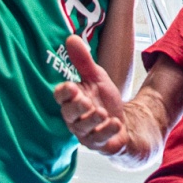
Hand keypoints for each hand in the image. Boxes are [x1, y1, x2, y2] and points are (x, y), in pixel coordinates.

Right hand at [52, 35, 136, 155]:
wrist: (122, 122)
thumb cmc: (103, 100)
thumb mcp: (96, 77)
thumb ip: (83, 61)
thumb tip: (70, 38)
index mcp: (72, 100)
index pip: (60, 96)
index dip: (64, 93)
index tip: (71, 86)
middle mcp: (74, 118)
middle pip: (69, 114)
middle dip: (76, 108)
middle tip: (86, 101)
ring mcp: (86, 133)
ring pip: (83, 129)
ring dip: (92, 120)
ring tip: (102, 113)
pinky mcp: (99, 144)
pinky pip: (100, 141)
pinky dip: (107, 132)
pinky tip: (115, 123)